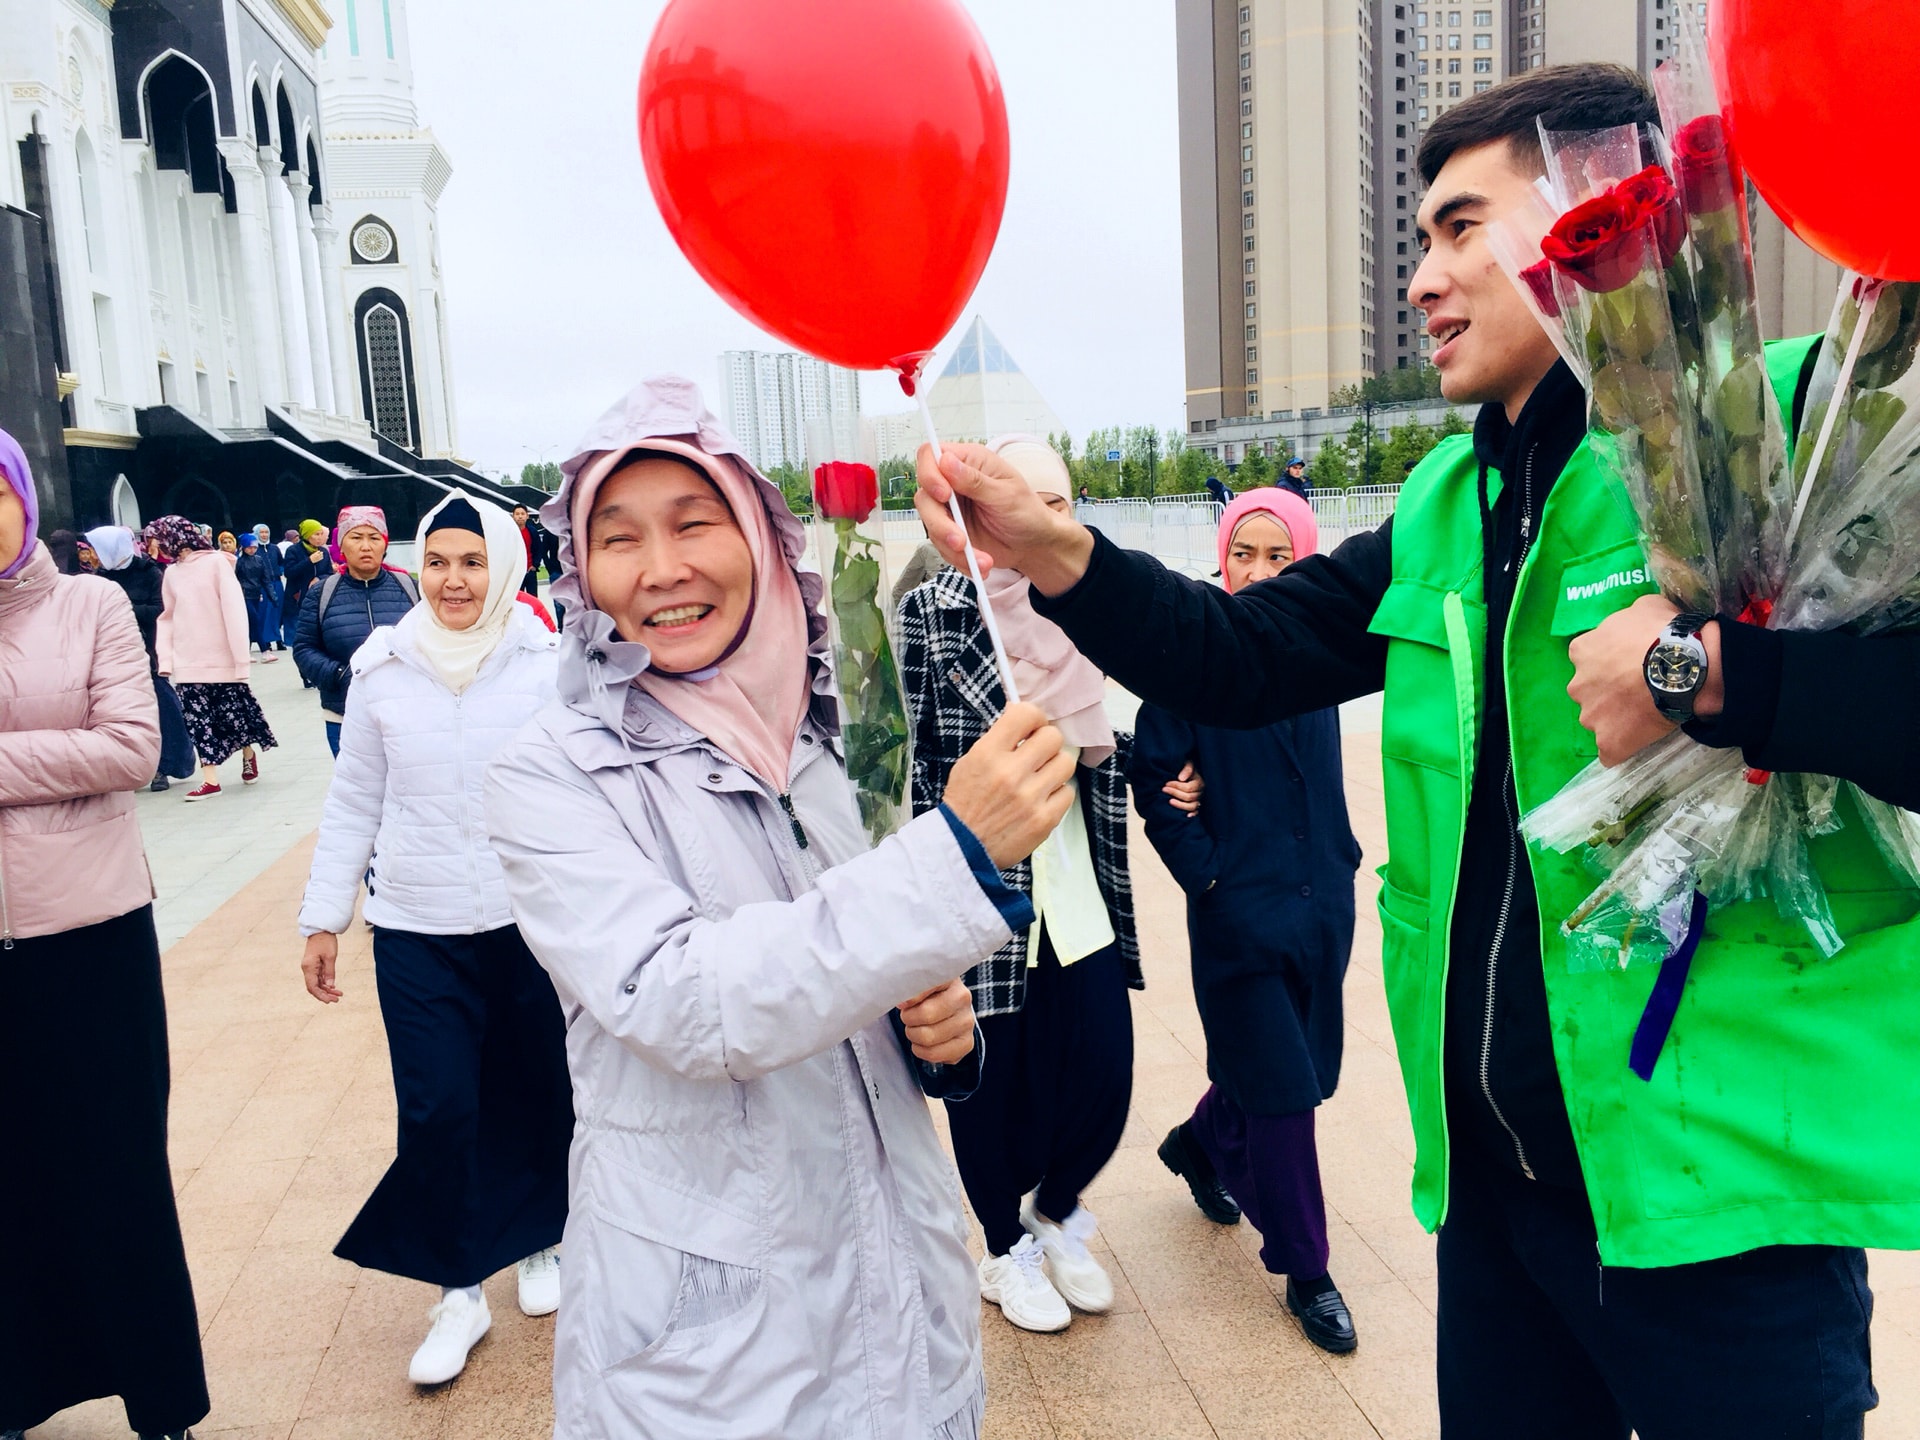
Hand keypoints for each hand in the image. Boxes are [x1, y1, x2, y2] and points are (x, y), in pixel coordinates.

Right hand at [302, 931, 341, 1002]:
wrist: (321, 929)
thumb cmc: (326, 941)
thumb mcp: (330, 957)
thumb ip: (330, 972)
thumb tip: (330, 986)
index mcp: (309, 967)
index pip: (312, 987)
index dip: (321, 995)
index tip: (330, 1001)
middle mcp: (307, 969)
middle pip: (314, 987)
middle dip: (325, 994)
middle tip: (337, 999)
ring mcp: (310, 967)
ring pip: (317, 983)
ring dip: (327, 990)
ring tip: (339, 994)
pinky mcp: (314, 965)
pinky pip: (319, 978)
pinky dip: (326, 983)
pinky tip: (334, 987)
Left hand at [898, 979, 975, 1064]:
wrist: (947, 1008)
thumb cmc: (926, 994)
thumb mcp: (917, 983)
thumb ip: (909, 987)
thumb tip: (903, 1003)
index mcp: (949, 977)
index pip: (928, 985)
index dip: (911, 998)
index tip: (902, 1004)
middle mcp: (963, 998)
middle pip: (926, 1015)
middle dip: (908, 1019)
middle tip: (908, 1017)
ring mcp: (968, 1021)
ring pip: (928, 1038)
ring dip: (914, 1036)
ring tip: (916, 1029)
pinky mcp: (967, 1043)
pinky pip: (935, 1055)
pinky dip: (922, 1051)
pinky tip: (924, 1043)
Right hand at [913, 442, 1094, 596]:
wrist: (1034, 544)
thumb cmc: (1027, 511)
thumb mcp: (1006, 493)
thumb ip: (974, 480)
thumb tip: (946, 461)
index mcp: (969, 462)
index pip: (930, 456)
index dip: (929, 474)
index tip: (944, 495)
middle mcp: (953, 483)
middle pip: (924, 496)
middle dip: (940, 523)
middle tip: (961, 541)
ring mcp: (949, 509)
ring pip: (930, 525)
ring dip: (952, 547)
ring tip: (982, 560)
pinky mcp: (950, 532)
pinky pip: (941, 547)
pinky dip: (959, 559)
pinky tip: (981, 564)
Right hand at [942, 701, 1076, 866]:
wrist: (962, 847)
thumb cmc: (966, 802)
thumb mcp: (970, 762)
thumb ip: (998, 741)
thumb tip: (1028, 722)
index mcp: (988, 754)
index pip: (1026, 714)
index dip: (1035, 718)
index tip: (1032, 728)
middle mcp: (1010, 772)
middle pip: (1053, 737)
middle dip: (1046, 743)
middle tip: (1038, 755)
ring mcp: (1030, 798)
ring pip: (1065, 763)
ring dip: (1054, 768)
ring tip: (1041, 778)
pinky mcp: (1044, 820)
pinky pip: (1068, 792)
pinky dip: (1057, 794)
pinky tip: (1042, 799)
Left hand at [1163, 762, 1204, 814]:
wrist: (1185, 773)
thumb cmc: (1185, 768)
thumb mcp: (1187, 763)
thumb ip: (1186, 768)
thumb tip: (1181, 778)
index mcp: (1199, 782)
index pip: (1188, 788)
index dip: (1176, 786)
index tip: (1166, 784)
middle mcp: (1200, 792)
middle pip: (1189, 797)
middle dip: (1175, 793)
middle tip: (1164, 789)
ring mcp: (1199, 800)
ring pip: (1192, 806)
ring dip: (1180, 805)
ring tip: (1169, 801)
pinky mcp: (1196, 806)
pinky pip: (1196, 812)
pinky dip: (1192, 815)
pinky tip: (1185, 816)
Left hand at [1567, 594, 1722, 765]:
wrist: (1684, 666)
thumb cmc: (1664, 632)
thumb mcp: (1645, 607)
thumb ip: (1629, 618)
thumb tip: (1635, 621)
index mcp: (1582, 651)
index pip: (1588, 658)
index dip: (1610, 662)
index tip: (1629, 664)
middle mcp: (1578, 684)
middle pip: (1589, 691)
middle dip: (1608, 692)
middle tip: (1638, 690)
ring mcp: (1591, 715)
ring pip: (1598, 720)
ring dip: (1615, 719)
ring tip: (1644, 716)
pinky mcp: (1608, 741)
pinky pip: (1610, 751)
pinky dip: (1622, 748)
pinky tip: (1638, 741)